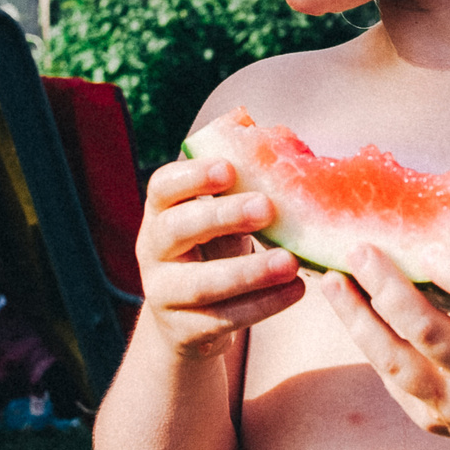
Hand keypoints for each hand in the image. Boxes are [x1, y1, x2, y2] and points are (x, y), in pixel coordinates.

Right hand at [135, 155, 305, 360]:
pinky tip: (296, 290)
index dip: (192, 176)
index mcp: (160, 212)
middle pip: (176, 230)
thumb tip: (248, 119)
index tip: (229, 169)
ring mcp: (164, 293)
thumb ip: (233, 170)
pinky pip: (224, 320)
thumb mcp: (216, 210)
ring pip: (201, 283)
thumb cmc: (212, 248)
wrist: (190, 320)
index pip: (162, 187)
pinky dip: (263, 306)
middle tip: (268, 207)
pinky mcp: (185, 331)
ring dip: (249, 271)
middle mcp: (152, 251)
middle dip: (222, 216)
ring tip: (291, 262)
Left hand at [319, 243, 449, 449]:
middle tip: (359, 250)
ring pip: (394, 362)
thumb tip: (438, 220)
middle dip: (387, 288)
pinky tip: (350, 308)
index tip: (429, 246)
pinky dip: (369, 339)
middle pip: (428, 332)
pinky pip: (391, 377)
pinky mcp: (431, 420)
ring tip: (332, 280)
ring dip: (357, 317)